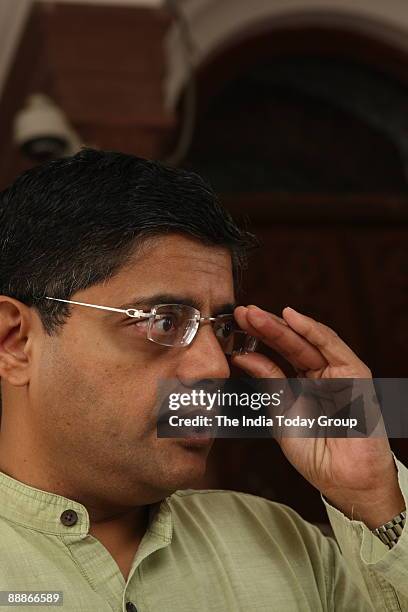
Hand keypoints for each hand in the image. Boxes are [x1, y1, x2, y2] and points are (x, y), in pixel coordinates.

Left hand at [232, 305, 404, 527]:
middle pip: (290, 343)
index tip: (233, 326)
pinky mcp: (355, 373)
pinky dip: (311, 330)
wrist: (343, 480)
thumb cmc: (315, 453)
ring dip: (281, 325)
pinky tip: (291, 317)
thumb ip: (268, 383)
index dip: (257, 339)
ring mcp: (338, 371)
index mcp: (303, 383)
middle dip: (265, 327)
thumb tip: (243, 357)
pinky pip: (332, 346)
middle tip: (242, 313)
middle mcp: (321, 373)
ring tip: (255, 315)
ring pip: (307, 341)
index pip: (278, 354)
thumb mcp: (282, 412)